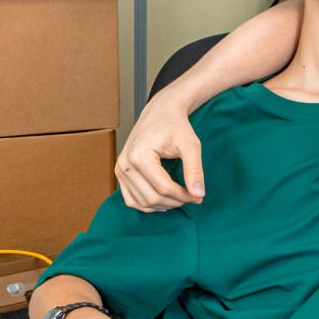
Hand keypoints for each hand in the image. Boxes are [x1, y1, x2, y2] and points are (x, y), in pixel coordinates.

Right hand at [115, 90, 204, 209]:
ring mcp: (119, 170)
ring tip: (180, 197)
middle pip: (152, 198)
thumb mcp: (190, 145)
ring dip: (163, 205)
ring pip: (142, 203)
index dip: (183, 196)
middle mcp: (125, 164)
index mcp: (139, 155)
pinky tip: (164, 199)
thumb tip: (199, 194)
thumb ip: (195, 170)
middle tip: (192, 196)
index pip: (163, 188)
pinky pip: (132, 200)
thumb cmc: (175, 126)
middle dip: (175, 201)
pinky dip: (149, 204)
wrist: (160, 113)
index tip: (198, 196)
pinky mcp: (119, 174)